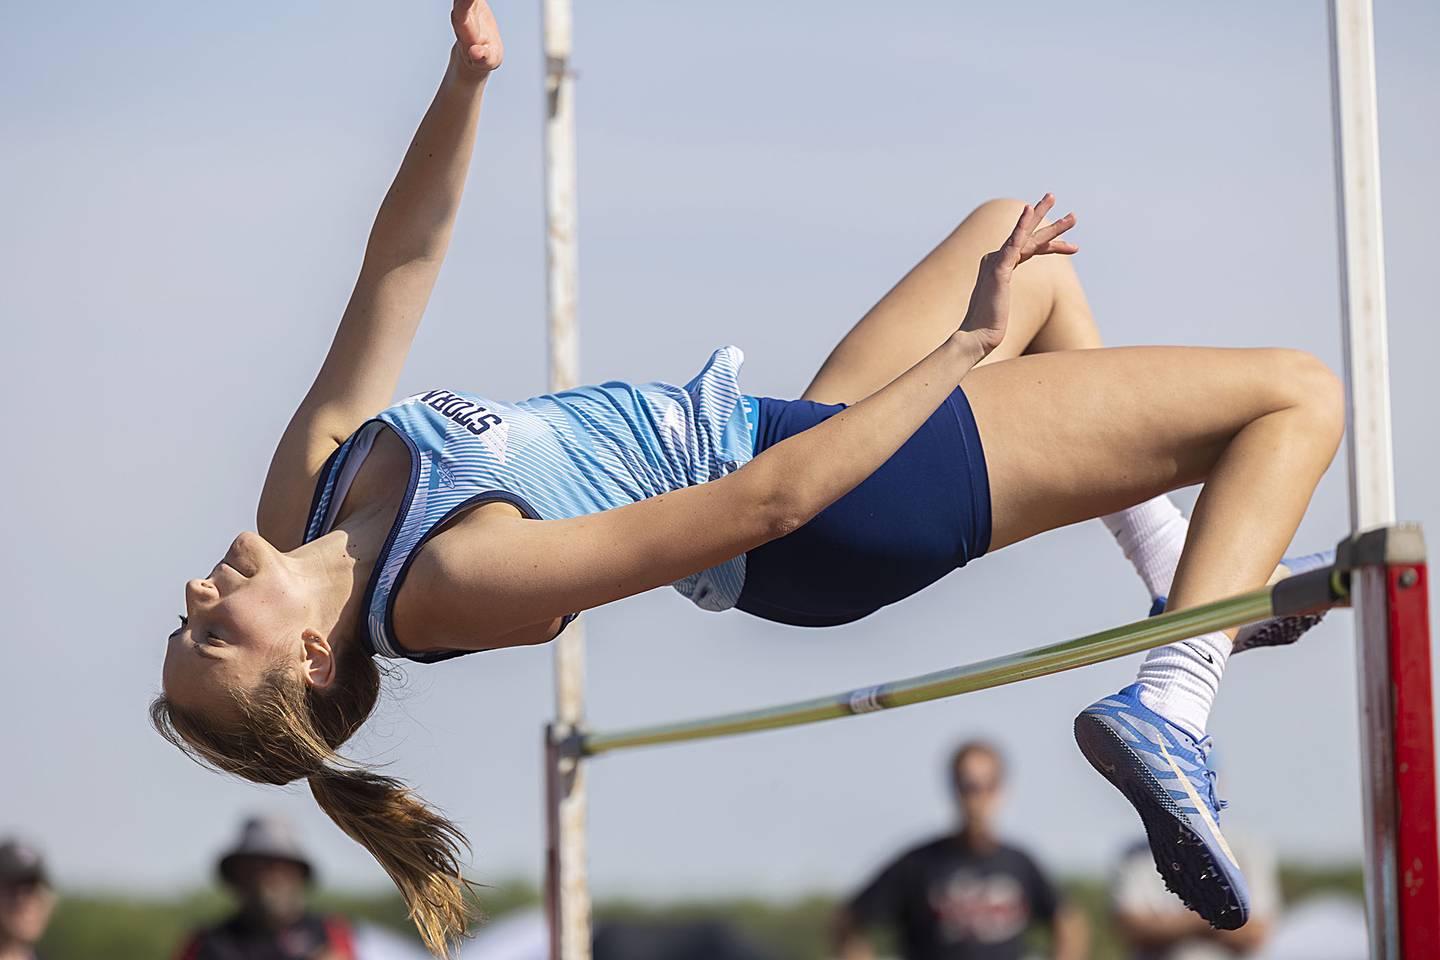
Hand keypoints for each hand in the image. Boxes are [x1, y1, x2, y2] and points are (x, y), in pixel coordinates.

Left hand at [451, 0, 503, 76]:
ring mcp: (464, 5)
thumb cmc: (483, 58)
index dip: (464, 3)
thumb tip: (475, 54)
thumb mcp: (487, 62)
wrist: (476, 51)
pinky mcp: (469, 0)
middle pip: (459, 0)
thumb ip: (482, 58)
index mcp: (465, 31)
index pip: (461, 14)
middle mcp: (460, 15)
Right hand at [956, 193, 1077, 358]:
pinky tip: (1027, 210)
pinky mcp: (999, 270)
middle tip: (1061, 203)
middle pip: (1027, 235)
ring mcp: (996, 263)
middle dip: (1045, 219)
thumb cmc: (988, 326)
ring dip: (1051, 226)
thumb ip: (1001, 297)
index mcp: (999, 267)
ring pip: (1027, 237)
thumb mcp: (1001, 306)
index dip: (1050, 245)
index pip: (1028, 248)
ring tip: (1073, 217)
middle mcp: (996, 260)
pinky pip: (1013, 243)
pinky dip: (1020, 225)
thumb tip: (1001, 306)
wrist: (977, 336)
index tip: (1071, 246)